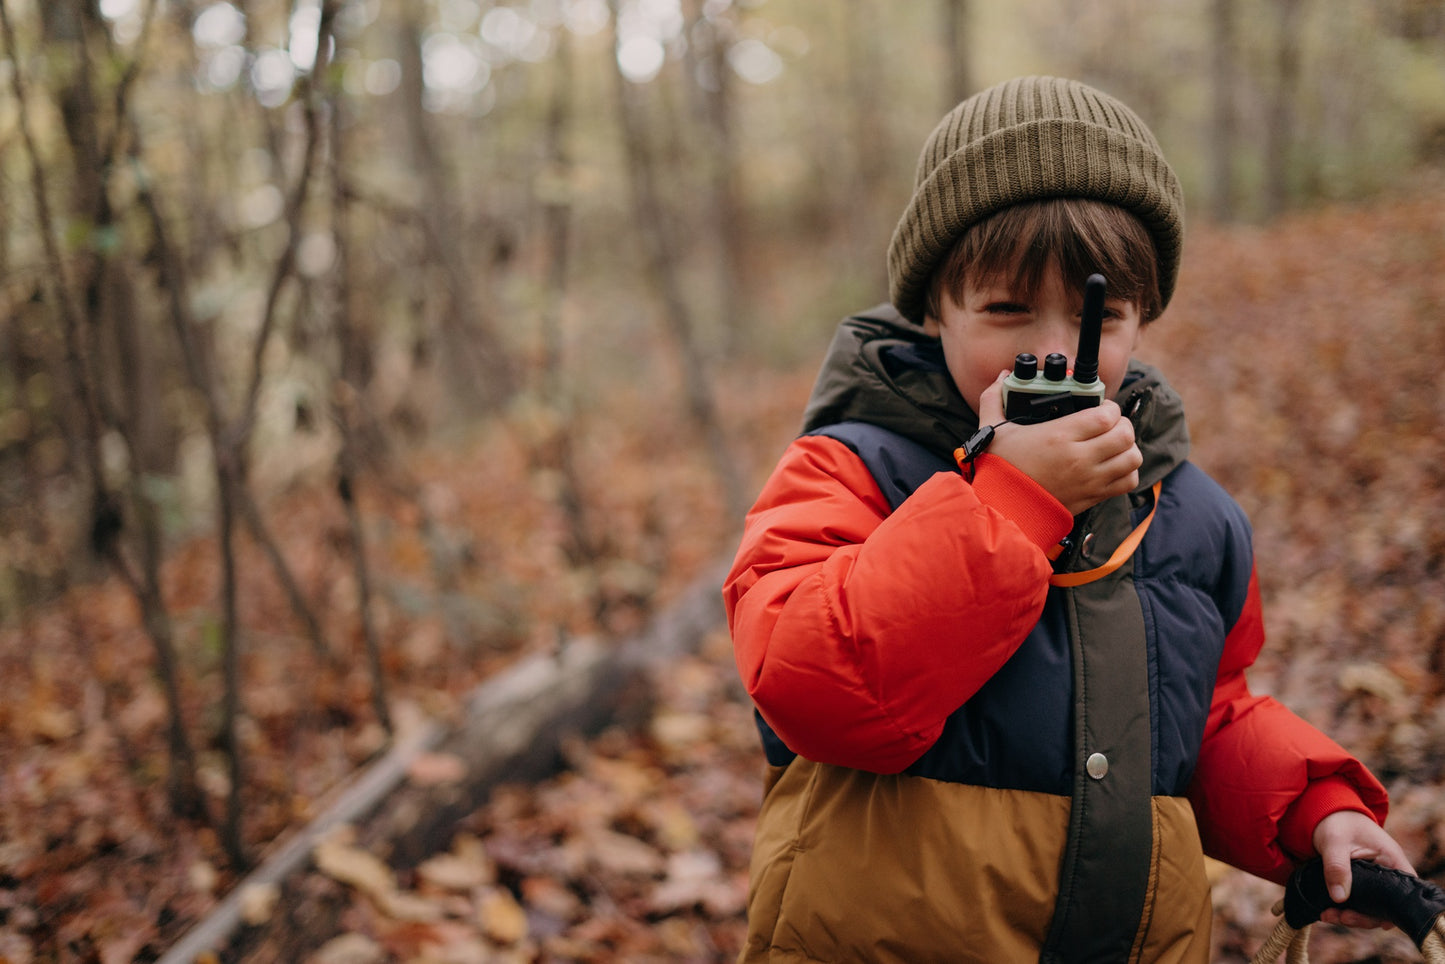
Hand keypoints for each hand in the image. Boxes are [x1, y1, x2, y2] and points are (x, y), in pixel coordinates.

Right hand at [977, 371, 1142, 515]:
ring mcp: (1089, 480)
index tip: (1101, 408)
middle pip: (1125, 435)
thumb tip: (1002, 376)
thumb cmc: (999, 469)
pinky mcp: (1092, 497)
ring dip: (1128, 448)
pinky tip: (1112, 466)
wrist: (1001, 509)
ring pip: (1132, 458)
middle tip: (1109, 424)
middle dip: (1122, 424)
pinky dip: (1127, 472)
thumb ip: (994, 398)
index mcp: (1059, 436)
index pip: (1107, 416)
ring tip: (1113, 444)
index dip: (1110, 408)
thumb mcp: (993, 430)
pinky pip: (1127, 482)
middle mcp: (1079, 458)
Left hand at [1312, 810, 1415, 928]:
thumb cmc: (1337, 822)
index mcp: (1391, 860)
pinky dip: (1343, 909)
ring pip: (1370, 907)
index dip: (1390, 910)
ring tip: (1327, 916)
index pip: (1403, 892)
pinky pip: (1357, 902)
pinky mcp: (1361, 883)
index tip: (1368, 919)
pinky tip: (1326, 912)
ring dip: (1350, 916)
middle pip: (1386, 906)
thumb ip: (1336, 866)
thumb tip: (1339, 898)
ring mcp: (1375, 880)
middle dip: (1363, 917)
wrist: (1325, 813)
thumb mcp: (1335, 841)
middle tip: (1339, 918)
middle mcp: (1387, 873)